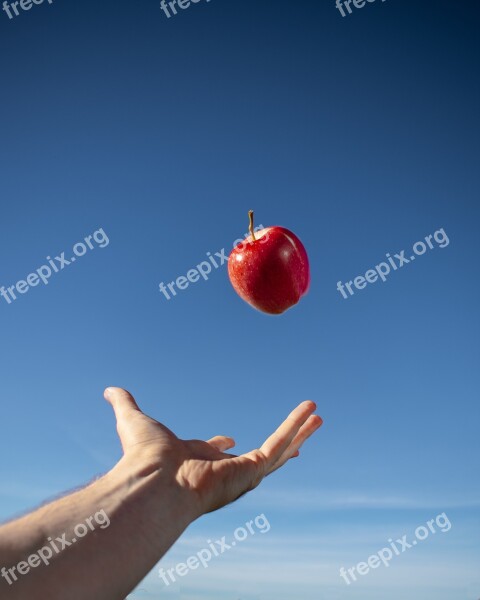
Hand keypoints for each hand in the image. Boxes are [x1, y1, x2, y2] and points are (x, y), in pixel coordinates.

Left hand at [105, 387, 322, 517]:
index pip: (215, 454)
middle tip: (297, 431)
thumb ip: (124, 404)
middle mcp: (222, 471)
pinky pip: (280, 443)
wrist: (153, 480)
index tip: (227, 438)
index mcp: (197, 461)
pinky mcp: (253, 470)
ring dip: (299, 433)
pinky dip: (296, 426)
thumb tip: (109, 390)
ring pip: (279, 450)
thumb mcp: (133, 420)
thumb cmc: (142, 457)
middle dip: (279, 442)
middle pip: (259, 455)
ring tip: (318, 416)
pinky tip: (311, 411)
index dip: (220, 445)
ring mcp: (241, 473)